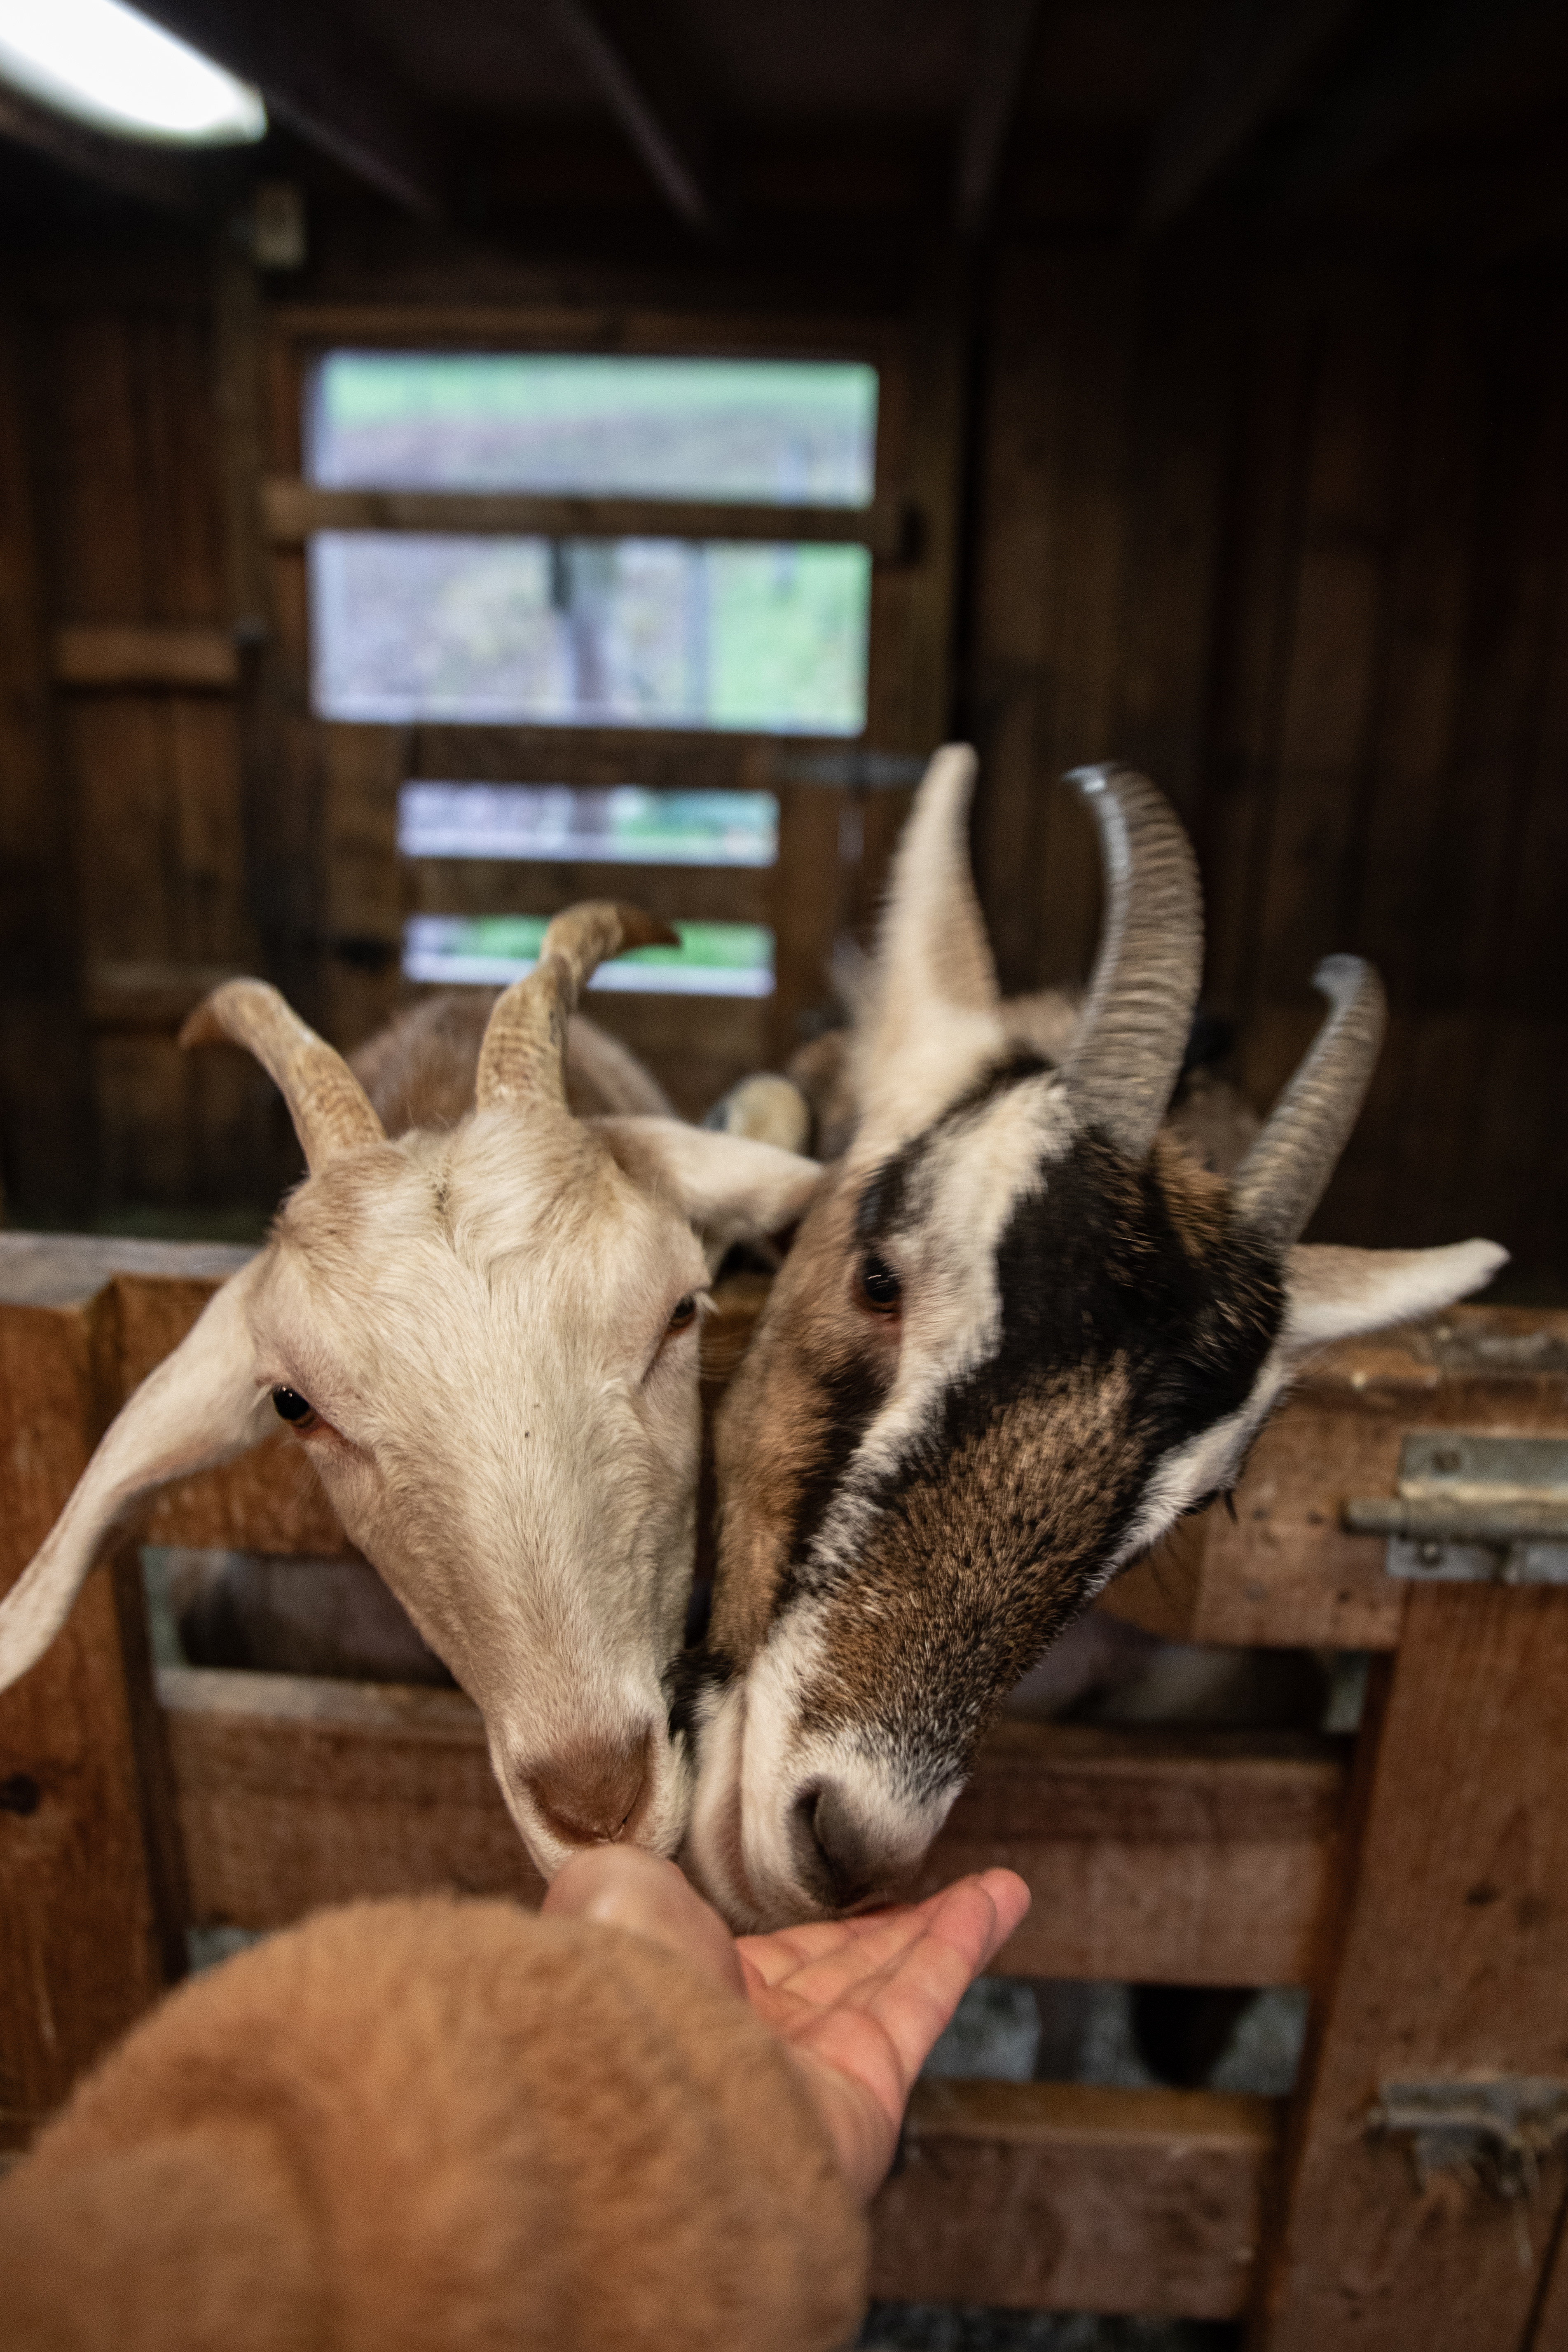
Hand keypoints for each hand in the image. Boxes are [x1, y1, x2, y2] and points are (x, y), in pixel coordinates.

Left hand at [544, 1849, 1028, 2202]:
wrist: (635, 2093)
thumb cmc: (613, 1991)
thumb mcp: (612, 1889)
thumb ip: (640, 1869)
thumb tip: (637, 1855)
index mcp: (685, 1993)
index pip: (771, 1957)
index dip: (820, 1924)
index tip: (858, 1895)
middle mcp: (751, 2039)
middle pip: (841, 1974)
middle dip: (894, 1933)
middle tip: (944, 1892)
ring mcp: (812, 2072)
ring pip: (893, 1983)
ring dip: (948, 1928)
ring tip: (999, 1888)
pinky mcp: (865, 2093)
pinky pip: (922, 1999)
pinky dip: (964, 1945)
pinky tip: (998, 1900)